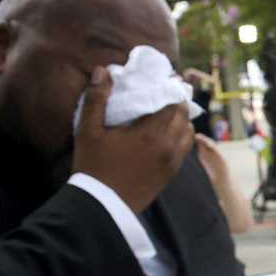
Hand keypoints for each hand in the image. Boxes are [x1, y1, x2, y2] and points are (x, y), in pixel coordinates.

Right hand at [73, 67, 193, 211]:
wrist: (102, 205)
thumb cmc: (92, 166)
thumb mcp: (87, 131)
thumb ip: (96, 99)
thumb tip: (103, 71)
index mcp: (150, 133)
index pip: (171, 103)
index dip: (171, 87)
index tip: (168, 77)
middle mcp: (168, 146)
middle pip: (183, 116)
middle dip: (178, 101)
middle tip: (170, 90)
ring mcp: (172, 162)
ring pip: (188, 133)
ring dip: (182, 119)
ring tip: (170, 110)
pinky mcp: (170, 174)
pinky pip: (185, 149)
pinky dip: (182, 136)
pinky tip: (169, 132)